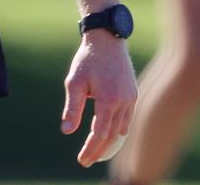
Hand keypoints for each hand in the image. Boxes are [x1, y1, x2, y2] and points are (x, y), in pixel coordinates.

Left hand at [60, 31, 136, 166]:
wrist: (106, 38)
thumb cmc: (87, 59)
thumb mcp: (74, 82)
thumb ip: (72, 108)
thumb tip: (66, 132)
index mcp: (108, 99)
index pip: (100, 134)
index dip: (91, 149)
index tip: (82, 160)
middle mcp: (123, 101)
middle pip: (113, 136)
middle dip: (100, 150)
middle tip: (87, 160)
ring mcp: (131, 98)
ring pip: (122, 129)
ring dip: (111, 142)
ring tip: (98, 151)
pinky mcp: (133, 93)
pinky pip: (127, 118)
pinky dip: (118, 129)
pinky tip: (109, 133)